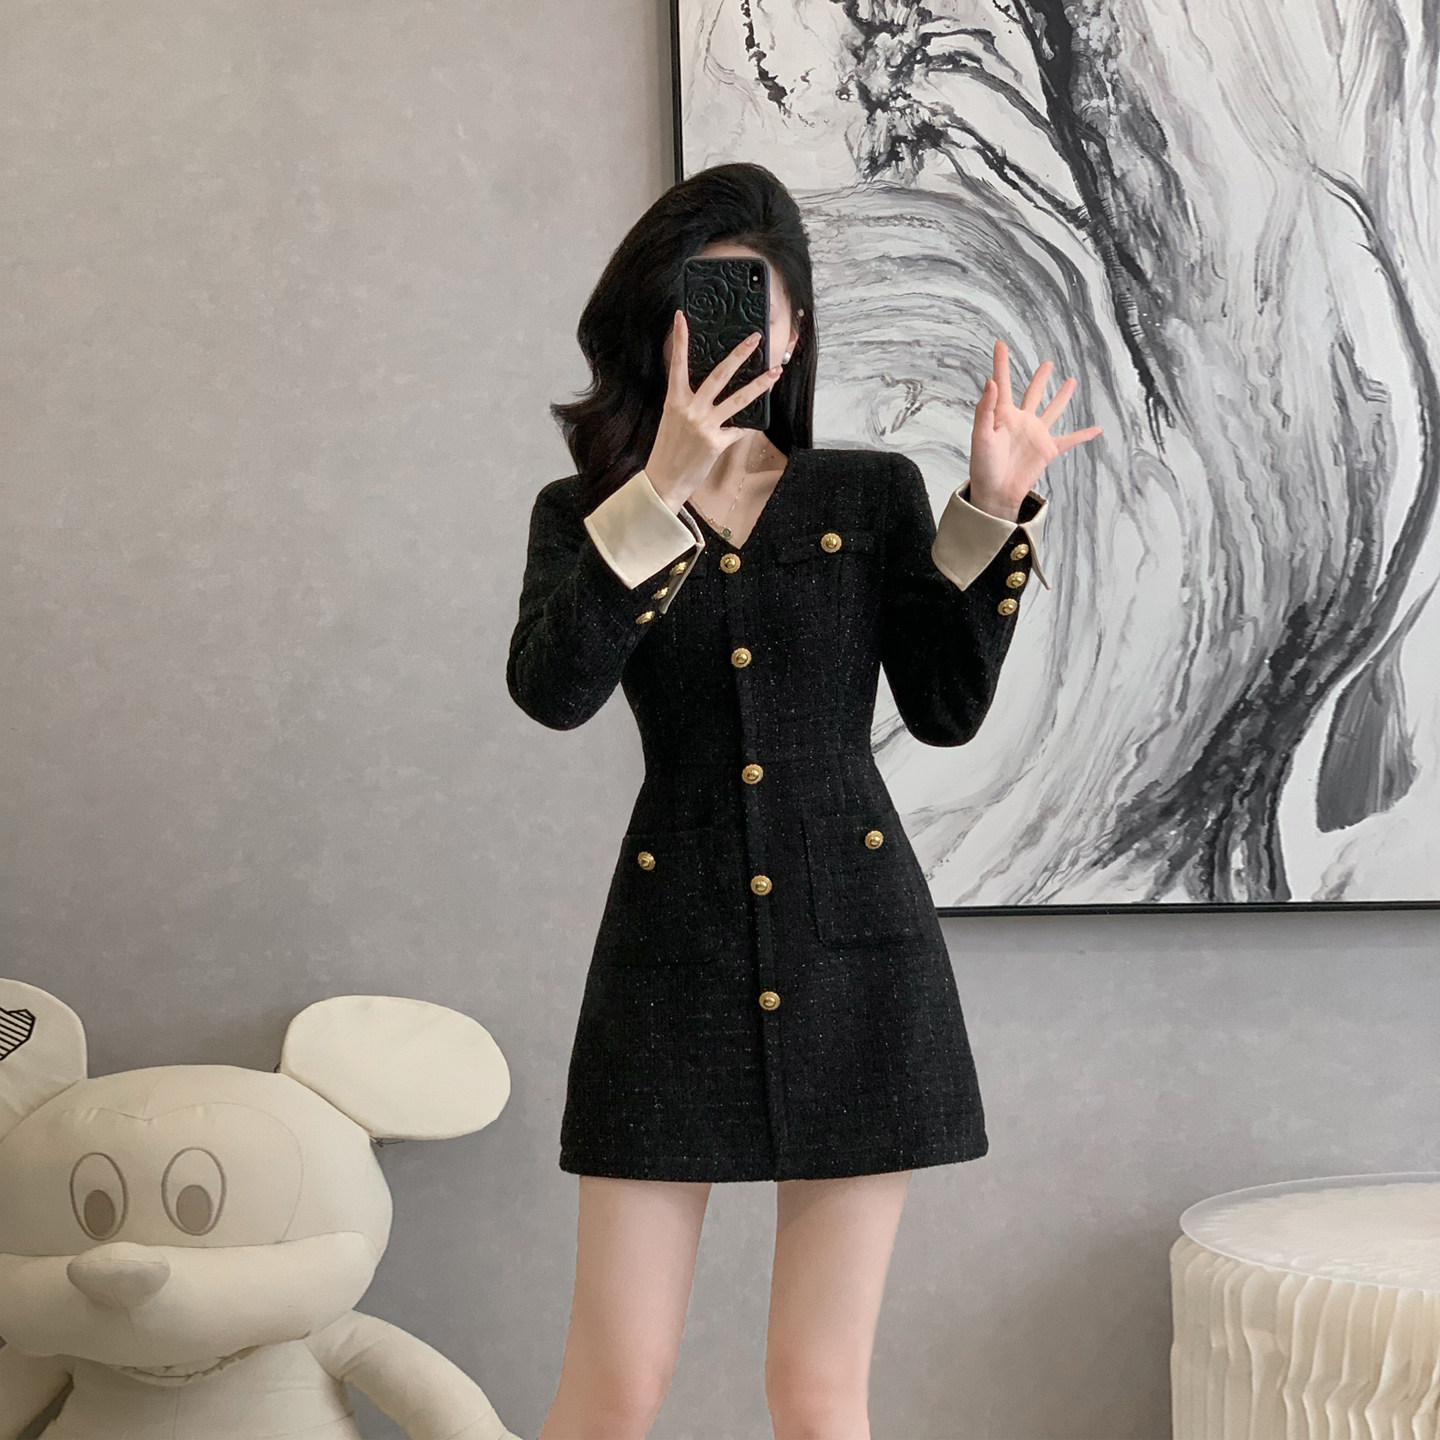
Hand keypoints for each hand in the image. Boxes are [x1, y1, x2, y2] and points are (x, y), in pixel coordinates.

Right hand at [643, 310, 781, 505]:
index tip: (682, 317)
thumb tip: (710, 389)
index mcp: (675, 400)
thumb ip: (688, 401)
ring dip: (759, 385)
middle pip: (719, 375)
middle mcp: (691, 409)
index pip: (677, 364)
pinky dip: (745, 425)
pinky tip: (755, 420)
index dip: (680, 340)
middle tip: (754, 339)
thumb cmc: (668, 449)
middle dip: (739, 355)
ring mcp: (705, 425)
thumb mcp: (672, 419)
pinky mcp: (717, 442)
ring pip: (738, 399)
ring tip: (774, 373)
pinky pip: (738, 429)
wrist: (664, 479)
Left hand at [968, 338, 1101, 520]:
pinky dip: (1084, 435)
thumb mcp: (980, 436)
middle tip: (1047, 364)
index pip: (1002, 383)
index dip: (1001, 363)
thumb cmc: (983, 466)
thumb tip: (990, 381)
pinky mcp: (1047, 450)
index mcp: (1002, 415)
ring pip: (1053, 410)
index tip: (1000, 343)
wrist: (995, 492)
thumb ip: (986, 409)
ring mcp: (1036, 434)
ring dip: (1062, 397)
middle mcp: (1021, 421)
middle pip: (1032, 393)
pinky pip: (1070, 440)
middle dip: (1040, 378)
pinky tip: (1097, 429)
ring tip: (1070, 381)